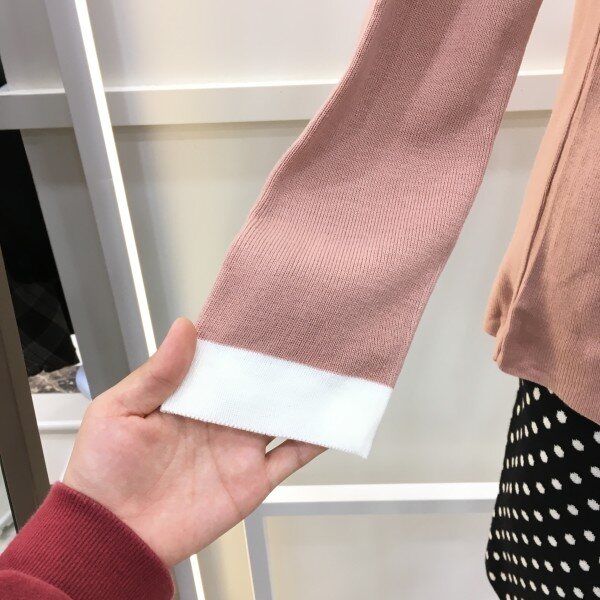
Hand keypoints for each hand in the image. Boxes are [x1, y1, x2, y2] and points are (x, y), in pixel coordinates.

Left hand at [63, 318, 324, 565]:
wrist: (114, 536)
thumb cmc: (104, 473)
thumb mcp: (119, 410)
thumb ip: (157, 373)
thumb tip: (183, 329)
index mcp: (189, 398)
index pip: (223, 361)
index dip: (243, 340)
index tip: (265, 317)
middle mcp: (219, 419)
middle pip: (258, 384)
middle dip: (280, 362)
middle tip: (307, 337)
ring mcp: (238, 448)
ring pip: (281, 414)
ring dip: (303, 395)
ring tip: (328, 370)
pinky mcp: (252, 479)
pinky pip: (292, 456)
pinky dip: (314, 439)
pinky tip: (330, 421)